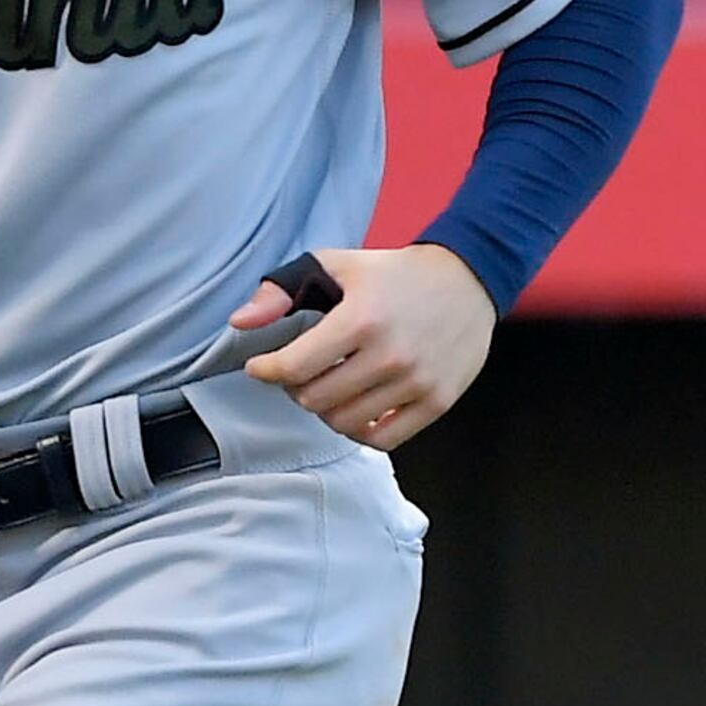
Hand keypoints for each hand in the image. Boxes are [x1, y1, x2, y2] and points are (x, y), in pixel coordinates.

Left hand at [234, 244, 495, 450]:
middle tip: (299, 373)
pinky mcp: (439, 401)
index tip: (259, 366)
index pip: (295, 367)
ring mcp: (418, 382)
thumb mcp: (333, 265)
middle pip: (315, 400)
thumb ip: (280, 290)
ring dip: (325, 409)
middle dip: (295, 388)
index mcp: (361, 319)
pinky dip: (359, 431)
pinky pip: (383, 440)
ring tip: (327, 386)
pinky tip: (354, 408)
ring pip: (345, 423)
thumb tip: (238, 323)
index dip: (267, 370)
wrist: (467, 280)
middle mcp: (391, 355)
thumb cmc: (389, 274)